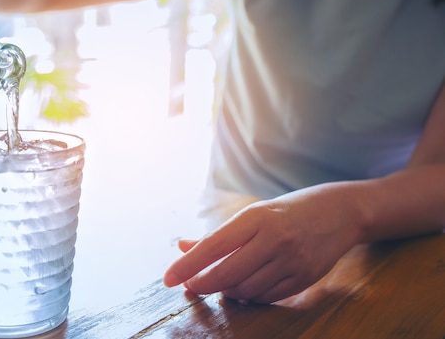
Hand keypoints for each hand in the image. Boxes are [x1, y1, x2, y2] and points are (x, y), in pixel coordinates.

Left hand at [163, 185, 362, 302]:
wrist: (340, 212)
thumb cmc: (287, 211)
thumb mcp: (252, 214)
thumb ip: (217, 234)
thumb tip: (182, 247)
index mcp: (257, 218)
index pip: (214, 246)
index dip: (188, 264)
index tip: (168, 277)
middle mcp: (275, 239)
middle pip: (227, 274)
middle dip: (202, 284)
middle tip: (189, 285)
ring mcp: (292, 261)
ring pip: (245, 290)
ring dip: (225, 290)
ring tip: (219, 281)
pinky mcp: (304, 279)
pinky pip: (265, 297)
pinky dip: (248, 295)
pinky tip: (243, 286)